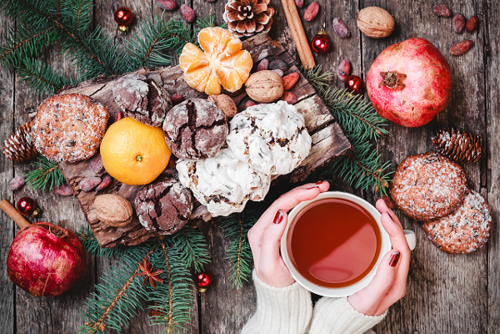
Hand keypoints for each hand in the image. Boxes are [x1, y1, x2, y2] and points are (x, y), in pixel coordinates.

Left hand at [247, 181, 329, 286]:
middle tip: (322, 186)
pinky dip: (305, 201)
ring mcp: (274, 226)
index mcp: (259, 231)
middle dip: (303, 190)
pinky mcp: (283, 229)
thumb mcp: (269, 263)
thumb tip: (280, 214)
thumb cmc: (274, 280)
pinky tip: (314, 197)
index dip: (296, 195)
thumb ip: (270, 240)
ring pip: (289, 203)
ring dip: (305, 193)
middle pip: (284, 201)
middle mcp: (265, 225)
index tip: (314, 191)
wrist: (279, 292)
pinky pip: (293, 210)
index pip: (278, 206)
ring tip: (321, 187)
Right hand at [347, 199, 410, 315]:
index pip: (402, 249)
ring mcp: (387, 270)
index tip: (383, 214)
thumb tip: (393, 253)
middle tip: (380, 204)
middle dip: (392, 220)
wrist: (345, 318)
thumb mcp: (369, 297)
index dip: (394, 229)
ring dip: (387, 223)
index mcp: (397, 281)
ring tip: (379, 207)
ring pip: (393, 241)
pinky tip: (373, 223)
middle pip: (400, 241)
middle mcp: (395, 274)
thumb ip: (383, 278)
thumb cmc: (356, 310)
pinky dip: (380, 230)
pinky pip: (384, 243)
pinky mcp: (377, 267)